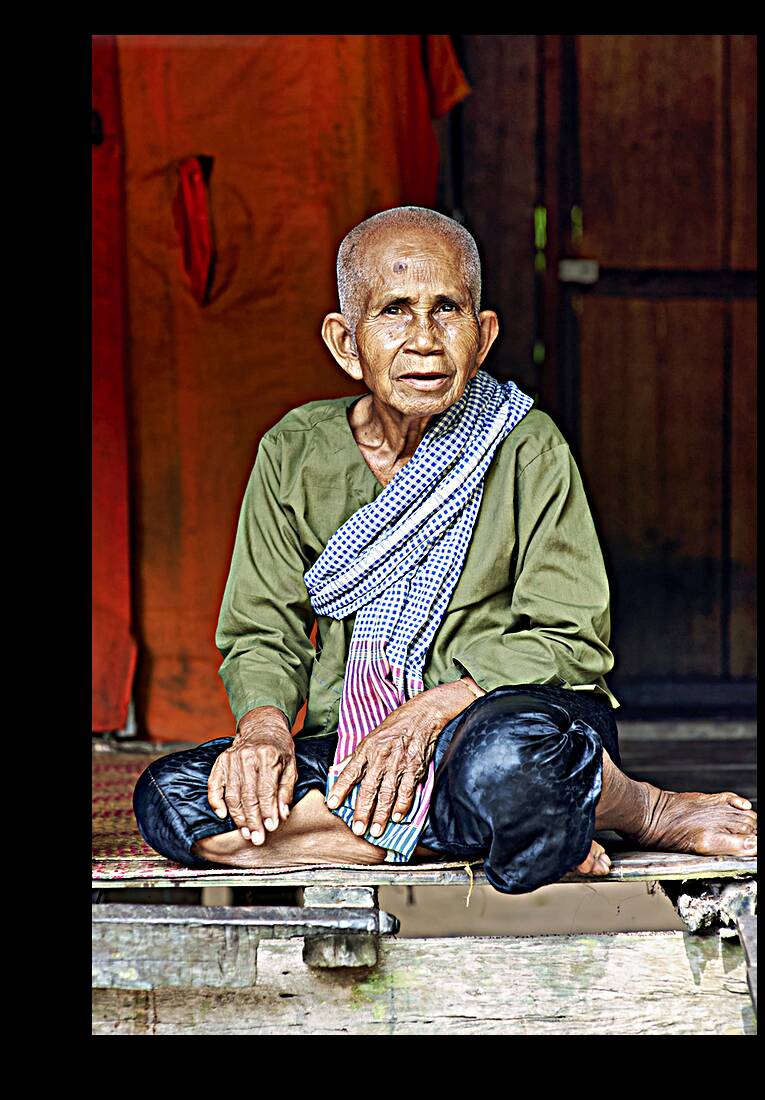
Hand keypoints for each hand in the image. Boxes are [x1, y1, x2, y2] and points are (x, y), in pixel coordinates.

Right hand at [208, 706, 296, 844]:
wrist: (262, 727)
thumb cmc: (279, 749)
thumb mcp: (291, 766)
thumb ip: (286, 791)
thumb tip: (282, 815)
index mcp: (268, 756)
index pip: (266, 790)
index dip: (267, 811)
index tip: (270, 828)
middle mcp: (247, 756)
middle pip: (248, 796)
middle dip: (253, 820)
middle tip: (256, 838)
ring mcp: (231, 759)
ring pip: (232, 794)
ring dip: (238, 817)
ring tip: (245, 832)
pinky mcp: (220, 762)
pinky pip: (214, 785)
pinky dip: (216, 801)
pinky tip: (223, 815)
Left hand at [326, 681, 478, 838]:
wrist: (421, 717)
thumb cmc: (393, 728)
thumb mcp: (369, 739)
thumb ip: (353, 758)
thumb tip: (335, 770)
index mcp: (367, 750)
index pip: (350, 772)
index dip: (340, 789)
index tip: (332, 804)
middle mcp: (381, 758)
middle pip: (369, 788)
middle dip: (362, 811)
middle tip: (357, 830)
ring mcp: (398, 764)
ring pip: (387, 793)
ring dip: (381, 814)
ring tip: (375, 831)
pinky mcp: (415, 768)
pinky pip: (407, 790)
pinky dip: (402, 805)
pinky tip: (397, 818)